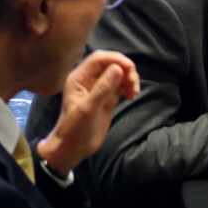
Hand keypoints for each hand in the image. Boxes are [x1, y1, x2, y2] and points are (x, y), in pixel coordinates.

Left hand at [35, 51, 139, 175]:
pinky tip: (132, 96)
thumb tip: (118, 68)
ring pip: (118, 74)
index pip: (99, 58)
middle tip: (133, 84)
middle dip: (125, 69)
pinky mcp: (107, 97)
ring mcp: (98, 88)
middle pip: (111, 63)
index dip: (116, 59)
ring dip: (129, 79)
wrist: (73, 148)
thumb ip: (102, 88)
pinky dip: (128, 87)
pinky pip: (120, 85)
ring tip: (134, 92)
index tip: (130, 69)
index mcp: (79, 78)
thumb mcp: (88, 109)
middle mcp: (89, 80)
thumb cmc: (75, 129)